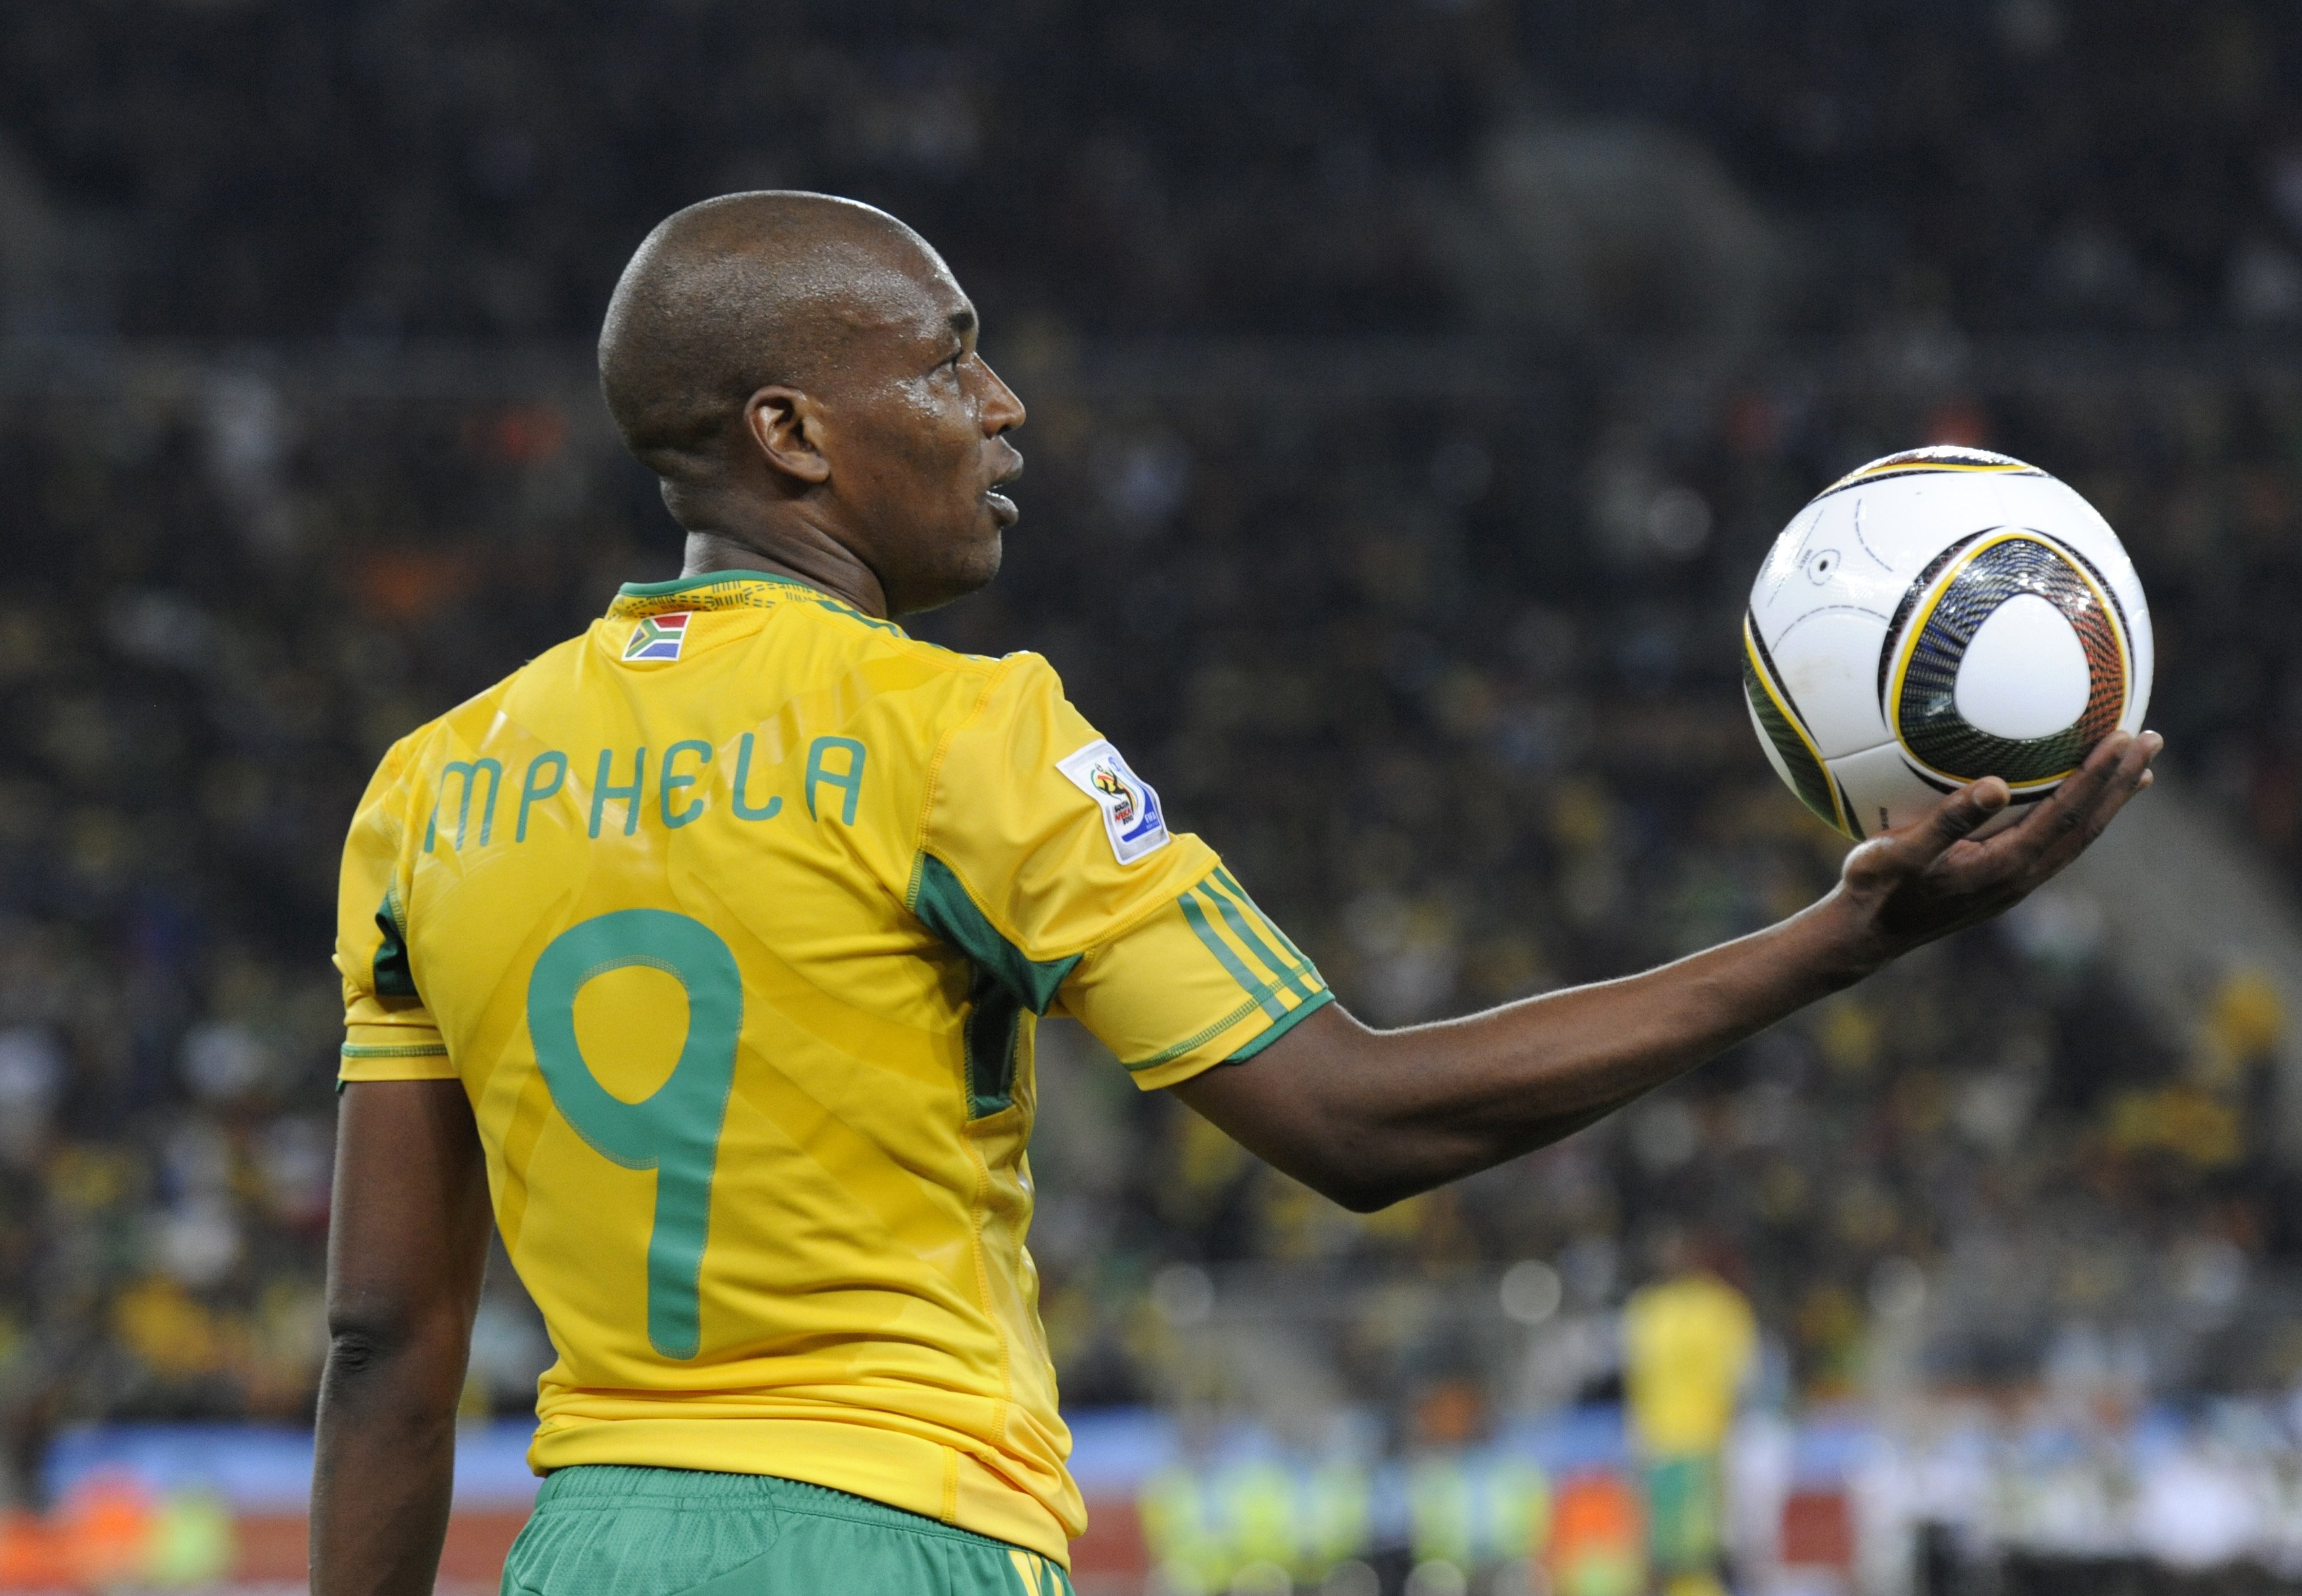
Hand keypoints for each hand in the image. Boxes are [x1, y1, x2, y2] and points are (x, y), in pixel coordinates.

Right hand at [1825, 728, 2161, 968]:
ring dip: (2109, 800)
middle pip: (2087, 825)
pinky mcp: (2004, 882)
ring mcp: (2016, 883)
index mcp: (2005, 866)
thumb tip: (1996, 784)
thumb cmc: (1876, 889)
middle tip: (2152, 739)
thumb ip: (1948, 820)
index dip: (2098, 775)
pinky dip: (2081, 816)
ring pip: (2078, 837)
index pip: (2066, 814)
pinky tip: (2077, 801)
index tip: (2125, 737)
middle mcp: (2022, 877)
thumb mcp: (1900, 852)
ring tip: (2137, 770)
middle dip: (2121, 782)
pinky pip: (2057, 843)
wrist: (1866, 937)